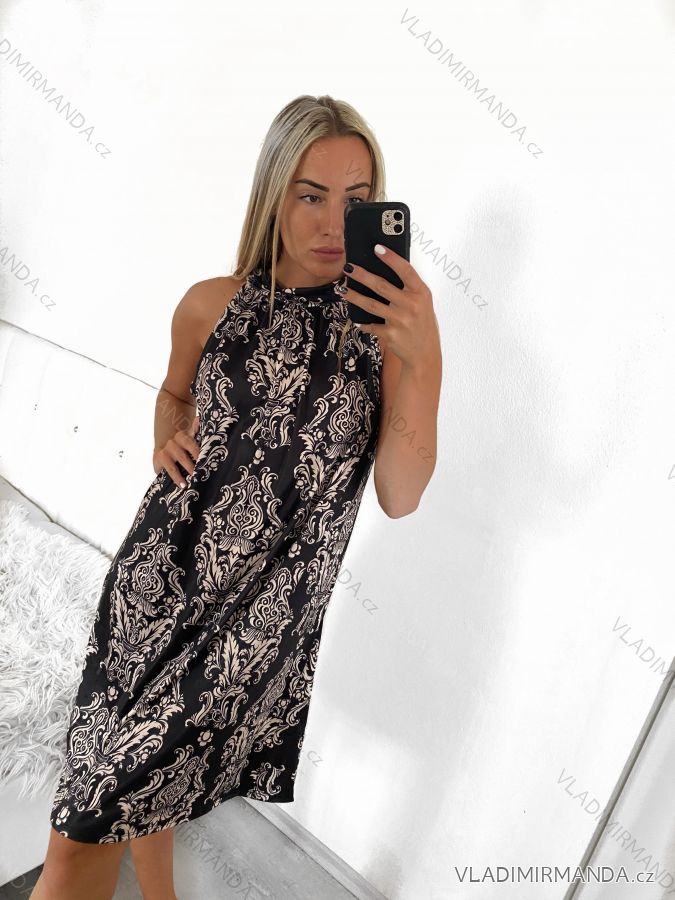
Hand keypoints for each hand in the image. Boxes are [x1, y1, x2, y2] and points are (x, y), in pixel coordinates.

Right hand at [153, 414, 200, 486]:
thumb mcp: (190, 436)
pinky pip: (167, 471)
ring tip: (186, 485)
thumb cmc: (183, 443)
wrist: (165, 444)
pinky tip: (180, 485)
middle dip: (190, 466)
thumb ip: (195, 429)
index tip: (203, 459)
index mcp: (182, 436)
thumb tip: (199, 419)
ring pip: (173, 466)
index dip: (196, 452)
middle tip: (198, 475)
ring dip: (179, 476)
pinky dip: (174, 478)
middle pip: (182, 457)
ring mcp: (164, 453)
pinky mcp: (157, 461)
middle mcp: (172, 444)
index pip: (190, 444)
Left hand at [338, 244, 439, 368]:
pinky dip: (362, 323)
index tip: (377, 248)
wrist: (424, 354)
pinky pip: (370, 325)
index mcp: (421, 293)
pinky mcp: (390, 334)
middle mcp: (411, 305)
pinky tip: (356, 320)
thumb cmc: (422, 324)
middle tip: (348, 268)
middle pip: (381, 286)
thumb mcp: (423, 303)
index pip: (405, 270)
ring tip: (342, 290)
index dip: (391, 258)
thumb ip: (409, 289)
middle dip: (362, 275)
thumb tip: (384, 271)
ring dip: (354, 296)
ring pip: (370, 304)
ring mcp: (400, 320)